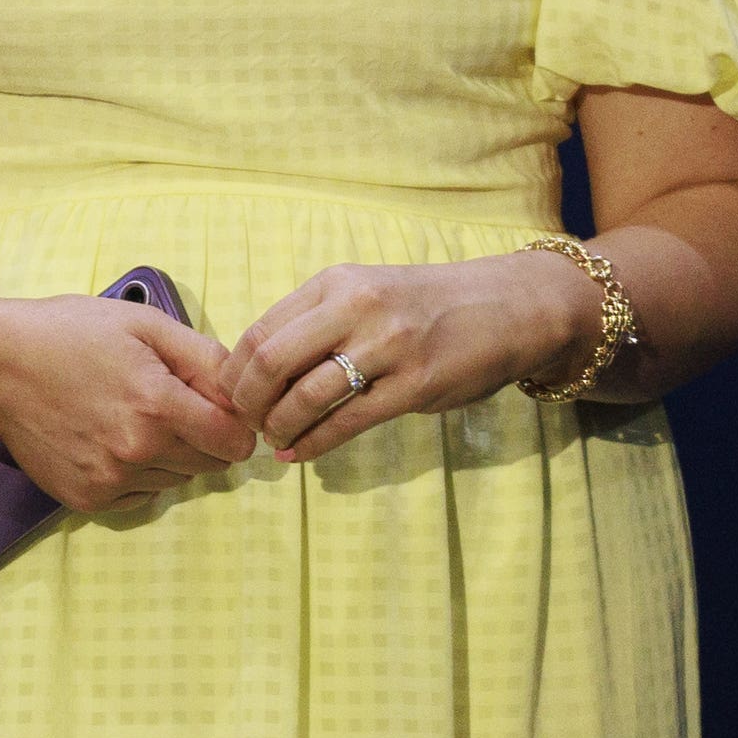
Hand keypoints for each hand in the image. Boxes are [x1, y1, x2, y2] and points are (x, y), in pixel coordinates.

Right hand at [0, 290, 257, 515]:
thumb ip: (205, 357)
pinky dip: (135, 473)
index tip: (211, 405)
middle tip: (163, 402)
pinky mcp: (87, 498)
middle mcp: (138, 452)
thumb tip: (243, 394)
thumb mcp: (142, 323)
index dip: (232, 421)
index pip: (235, 442)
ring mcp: (110, 480)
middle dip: (201, 436)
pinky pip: (140, 495)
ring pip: (175, 480)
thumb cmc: (67, 333)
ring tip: (127, 416)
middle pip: (210, 464)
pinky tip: (105, 438)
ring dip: (167, 455)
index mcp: (157, 406)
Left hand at [215, 253, 603, 463]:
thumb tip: (256, 366)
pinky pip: (349, 420)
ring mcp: (388, 347)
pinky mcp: (417, 385)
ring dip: (280, 425)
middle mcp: (356, 308)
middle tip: (245, 422)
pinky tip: (301, 453)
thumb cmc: (426, 305)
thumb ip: (316, 319)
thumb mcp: (365, 292)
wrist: (509, 307)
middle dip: (247, 400)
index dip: (234, 370)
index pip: (260, 328)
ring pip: (306, 394)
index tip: (228, 395)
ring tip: (274, 440)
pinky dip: (316, 442)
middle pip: (272, 361)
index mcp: (334, 283)